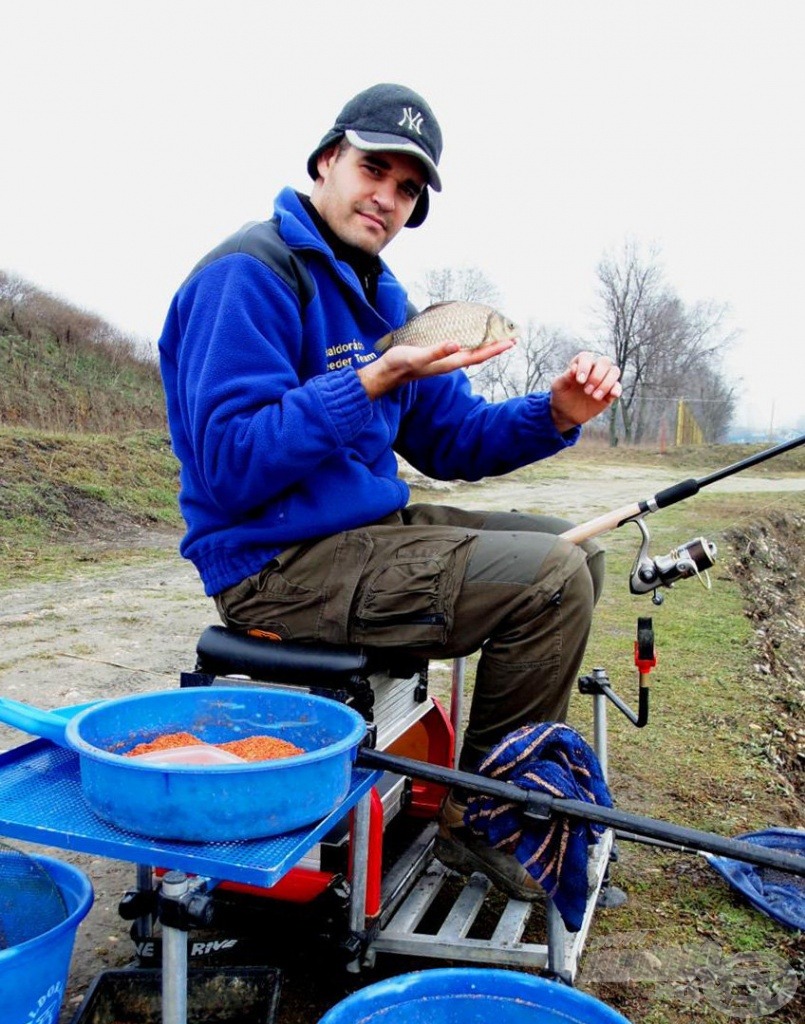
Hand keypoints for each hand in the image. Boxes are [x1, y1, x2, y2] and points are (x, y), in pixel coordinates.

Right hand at [358, 338, 515, 398]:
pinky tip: (471, 340)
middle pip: (478, 355)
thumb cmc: (401, 364)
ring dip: (485, 346)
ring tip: (498, 339)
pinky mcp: (437, 356)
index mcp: (448, 362)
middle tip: (512, 339)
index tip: (509, 343)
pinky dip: (470, 344)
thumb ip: (436, 351)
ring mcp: (444, 360)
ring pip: (471, 353)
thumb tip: (456, 345)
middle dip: (495, 348)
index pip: (477, 356)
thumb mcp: (418, 356)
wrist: (388, 373)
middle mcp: (450, 362)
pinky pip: (460, 350)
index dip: (494, 349)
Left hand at [550, 352, 621, 432]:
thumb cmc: (561, 395)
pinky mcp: (610, 392)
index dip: (585, 367)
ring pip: (614, 371)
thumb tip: (574, 368)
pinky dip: (616, 389)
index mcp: (580, 363)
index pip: (587, 357)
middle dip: (597, 376)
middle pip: (604, 361)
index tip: (579, 381)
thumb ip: (565, 377)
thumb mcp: (558, 387)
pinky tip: (611, 396)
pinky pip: (618, 386)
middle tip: (586, 391)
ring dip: (606, 383)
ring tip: (595, 397)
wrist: (566, 413)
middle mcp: (594, 368)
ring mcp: (603, 379)